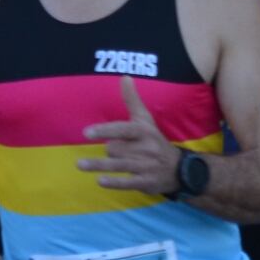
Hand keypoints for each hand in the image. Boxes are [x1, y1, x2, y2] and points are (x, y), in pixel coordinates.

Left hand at [79, 76, 181, 193]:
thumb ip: (132, 100)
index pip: (123, 129)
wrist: (178, 168)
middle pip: (115, 149)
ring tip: (80, 165)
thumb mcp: (145, 120)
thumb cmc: (154, 140)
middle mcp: (146, 148)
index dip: (105, 130)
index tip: (86, 132)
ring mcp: (146, 166)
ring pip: (118, 165)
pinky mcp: (146, 182)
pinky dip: (114, 182)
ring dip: (99, 165)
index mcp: (144, 131)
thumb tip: (125, 77)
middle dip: (109, 150)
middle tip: (114, 150)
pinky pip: (127, 182)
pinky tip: (100, 181)